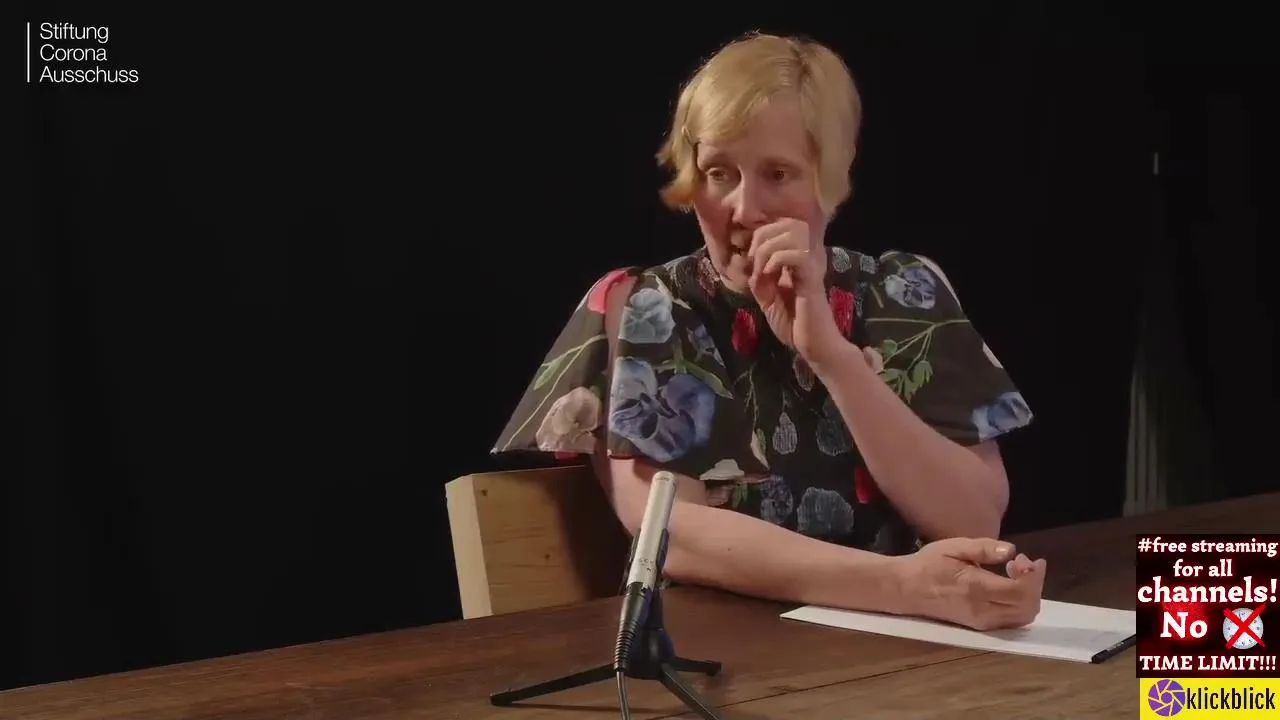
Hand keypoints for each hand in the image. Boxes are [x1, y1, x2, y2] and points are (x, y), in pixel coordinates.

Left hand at [746, 219, 842, 363]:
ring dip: (767, 249)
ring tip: (761, 270)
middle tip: (754, 264)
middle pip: (787, 222)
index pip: (781, 225)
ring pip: (791, 233)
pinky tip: (769, 276)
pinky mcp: (813, 277)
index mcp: (796, 257)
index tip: (749, 260)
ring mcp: (811, 264)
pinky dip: (776, 260)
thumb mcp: (765, 296)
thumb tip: (746, 258)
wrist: (811, 344)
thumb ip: (757, 275)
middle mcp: (806, 255)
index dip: (760, 235)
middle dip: (761, 238)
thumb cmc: (792, 322)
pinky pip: (796, 254)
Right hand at [895, 537, 1045, 630]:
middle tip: (1022, 563)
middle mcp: (983, 611)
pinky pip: (1011, 621)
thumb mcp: (953, 546)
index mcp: (977, 588)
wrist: (906, 589)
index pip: (1021, 591)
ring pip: (1022, 618)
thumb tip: (1011, 550)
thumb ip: (984, 548)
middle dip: (1034, 585)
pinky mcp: (980, 626)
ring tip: (1016, 574)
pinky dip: (1019, 605)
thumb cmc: (928, 564)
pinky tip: (1008, 587)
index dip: (1032, 575)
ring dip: (1028, 596)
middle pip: (1027, 608)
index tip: (1024, 557)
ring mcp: (982, 622)